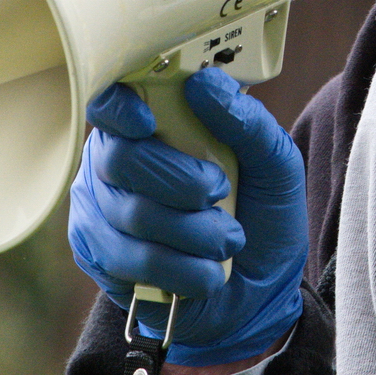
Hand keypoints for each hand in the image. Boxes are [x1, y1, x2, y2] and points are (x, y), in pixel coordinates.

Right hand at [68, 67, 306, 367]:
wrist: (260, 292)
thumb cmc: (260, 214)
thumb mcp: (276, 164)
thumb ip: (246, 121)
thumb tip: (204, 83)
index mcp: (154, 124)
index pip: (110, 100)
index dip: (120, 108)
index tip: (149, 123)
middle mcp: (116, 161)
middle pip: (120, 159)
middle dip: (182, 182)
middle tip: (221, 194)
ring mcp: (101, 209)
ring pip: (130, 213)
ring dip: (194, 233)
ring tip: (228, 241)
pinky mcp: (99, 256)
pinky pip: (127, 259)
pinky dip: (180, 269)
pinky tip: (207, 273)